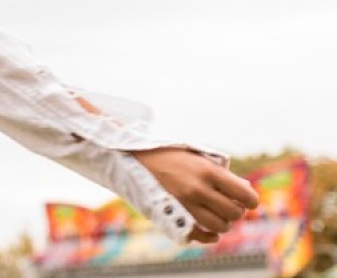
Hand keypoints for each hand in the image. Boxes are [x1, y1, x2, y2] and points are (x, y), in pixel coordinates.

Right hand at [130, 147, 259, 242]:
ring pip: (218, 226)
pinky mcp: (173, 213)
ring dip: (224, 223)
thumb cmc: (175, 155)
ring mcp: (185, 203)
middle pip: (234, 213)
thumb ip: (224, 173)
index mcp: (209, 171)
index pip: (246, 196)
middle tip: (230, 205)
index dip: (251, 200)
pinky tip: (212, 233)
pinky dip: (209, 237)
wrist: (140, 157)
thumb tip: (247, 190)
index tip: (247, 200)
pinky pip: (198, 234)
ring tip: (219, 215)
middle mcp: (199, 189)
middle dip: (236, 211)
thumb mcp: (201, 157)